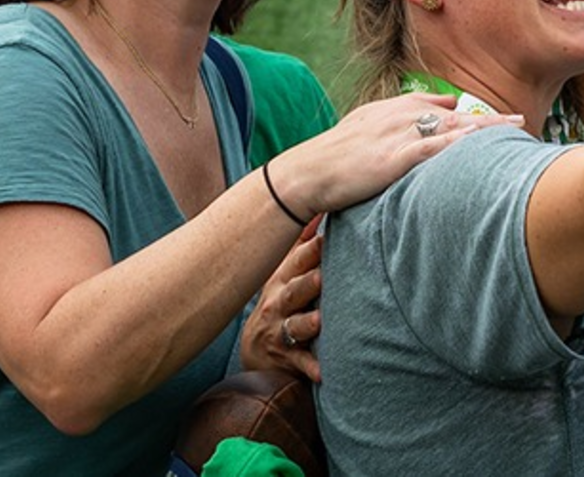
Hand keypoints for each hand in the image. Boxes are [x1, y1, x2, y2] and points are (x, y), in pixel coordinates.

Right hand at [239, 226, 324, 379]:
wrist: (255, 353)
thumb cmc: (279, 305)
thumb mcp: (284, 274)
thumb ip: (301, 244)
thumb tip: (319, 211)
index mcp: (282, 280)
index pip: (297, 261)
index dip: (312, 248)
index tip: (328, 235)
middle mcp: (278, 304)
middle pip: (294, 290)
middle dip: (308, 281)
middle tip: (323, 275)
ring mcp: (279, 331)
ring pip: (295, 326)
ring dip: (308, 322)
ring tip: (320, 320)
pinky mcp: (285, 358)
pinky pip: (299, 364)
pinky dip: (311, 368)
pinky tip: (322, 373)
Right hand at [281, 93, 521, 214]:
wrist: (306, 172)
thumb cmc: (335, 156)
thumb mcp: (367, 128)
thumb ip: (400, 121)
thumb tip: (434, 115)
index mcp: (395, 109)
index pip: (444, 106)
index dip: (473, 114)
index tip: (501, 120)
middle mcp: (400, 115)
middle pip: (455, 114)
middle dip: (489, 119)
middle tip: (522, 122)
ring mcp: (396, 135)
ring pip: (449, 127)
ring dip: (483, 129)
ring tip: (514, 129)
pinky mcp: (392, 157)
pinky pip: (429, 148)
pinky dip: (454, 143)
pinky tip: (475, 143)